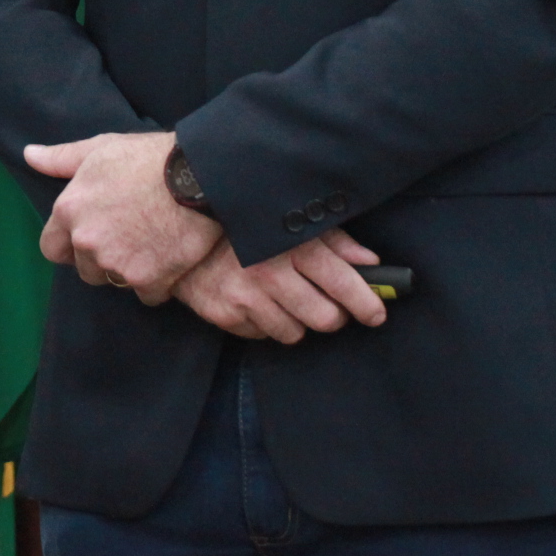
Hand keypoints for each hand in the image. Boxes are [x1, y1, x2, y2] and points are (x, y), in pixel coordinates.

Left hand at [22, 131, 222, 302]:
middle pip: (85, 269)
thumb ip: (61, 158)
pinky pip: (147, 294)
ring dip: (128, 270)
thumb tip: (29, 155)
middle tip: (128, 237)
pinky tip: (169, 259)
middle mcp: (87, 242)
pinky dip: (157, 283)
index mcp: (69, 212)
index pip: (51, 248)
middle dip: (101, 259)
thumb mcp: (100, 149)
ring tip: (150, 244)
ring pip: (115, 281)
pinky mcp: (148, 281)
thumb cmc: (147, 157)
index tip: (88, 238)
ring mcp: (116, 264)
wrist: (199, 176)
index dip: (68, 246)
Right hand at [172, 228, 386, 342]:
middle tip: (328, 306)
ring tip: (286, 299)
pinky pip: (264, 335)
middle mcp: (268, 272)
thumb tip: (370, 264)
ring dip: (297, 321)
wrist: (179, 227)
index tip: (376, 313)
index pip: (343, 282)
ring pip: (296, 333)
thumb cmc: (244, 222)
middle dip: (332, 316)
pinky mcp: (225, 314)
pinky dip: (266, 323)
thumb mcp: (289, 220)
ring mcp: (244, 296)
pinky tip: (258, 301)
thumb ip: (334, 241)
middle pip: (325, 318)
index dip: (367, 302)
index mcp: (290, 244)